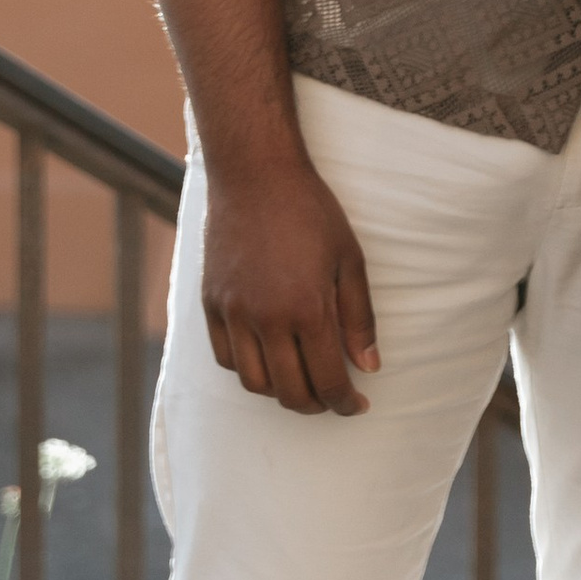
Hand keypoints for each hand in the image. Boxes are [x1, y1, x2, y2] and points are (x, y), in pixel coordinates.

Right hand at [199, 153, 378, 414]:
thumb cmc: (310, 211)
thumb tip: (368, 367)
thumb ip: (359, 318)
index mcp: (307, 309)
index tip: (357, 405)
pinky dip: (249, 370)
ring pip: (254, 383)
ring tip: (301, 381)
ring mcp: (234, 313)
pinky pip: (227, 358)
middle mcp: (266, 319)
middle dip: (316, 405)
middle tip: (332, 397)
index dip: (346, 402)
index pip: (327, 380)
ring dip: (280, 392)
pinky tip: (268, 359)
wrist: (255, 174)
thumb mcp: (349, 258)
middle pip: (289, 392)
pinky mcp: (211, 304)